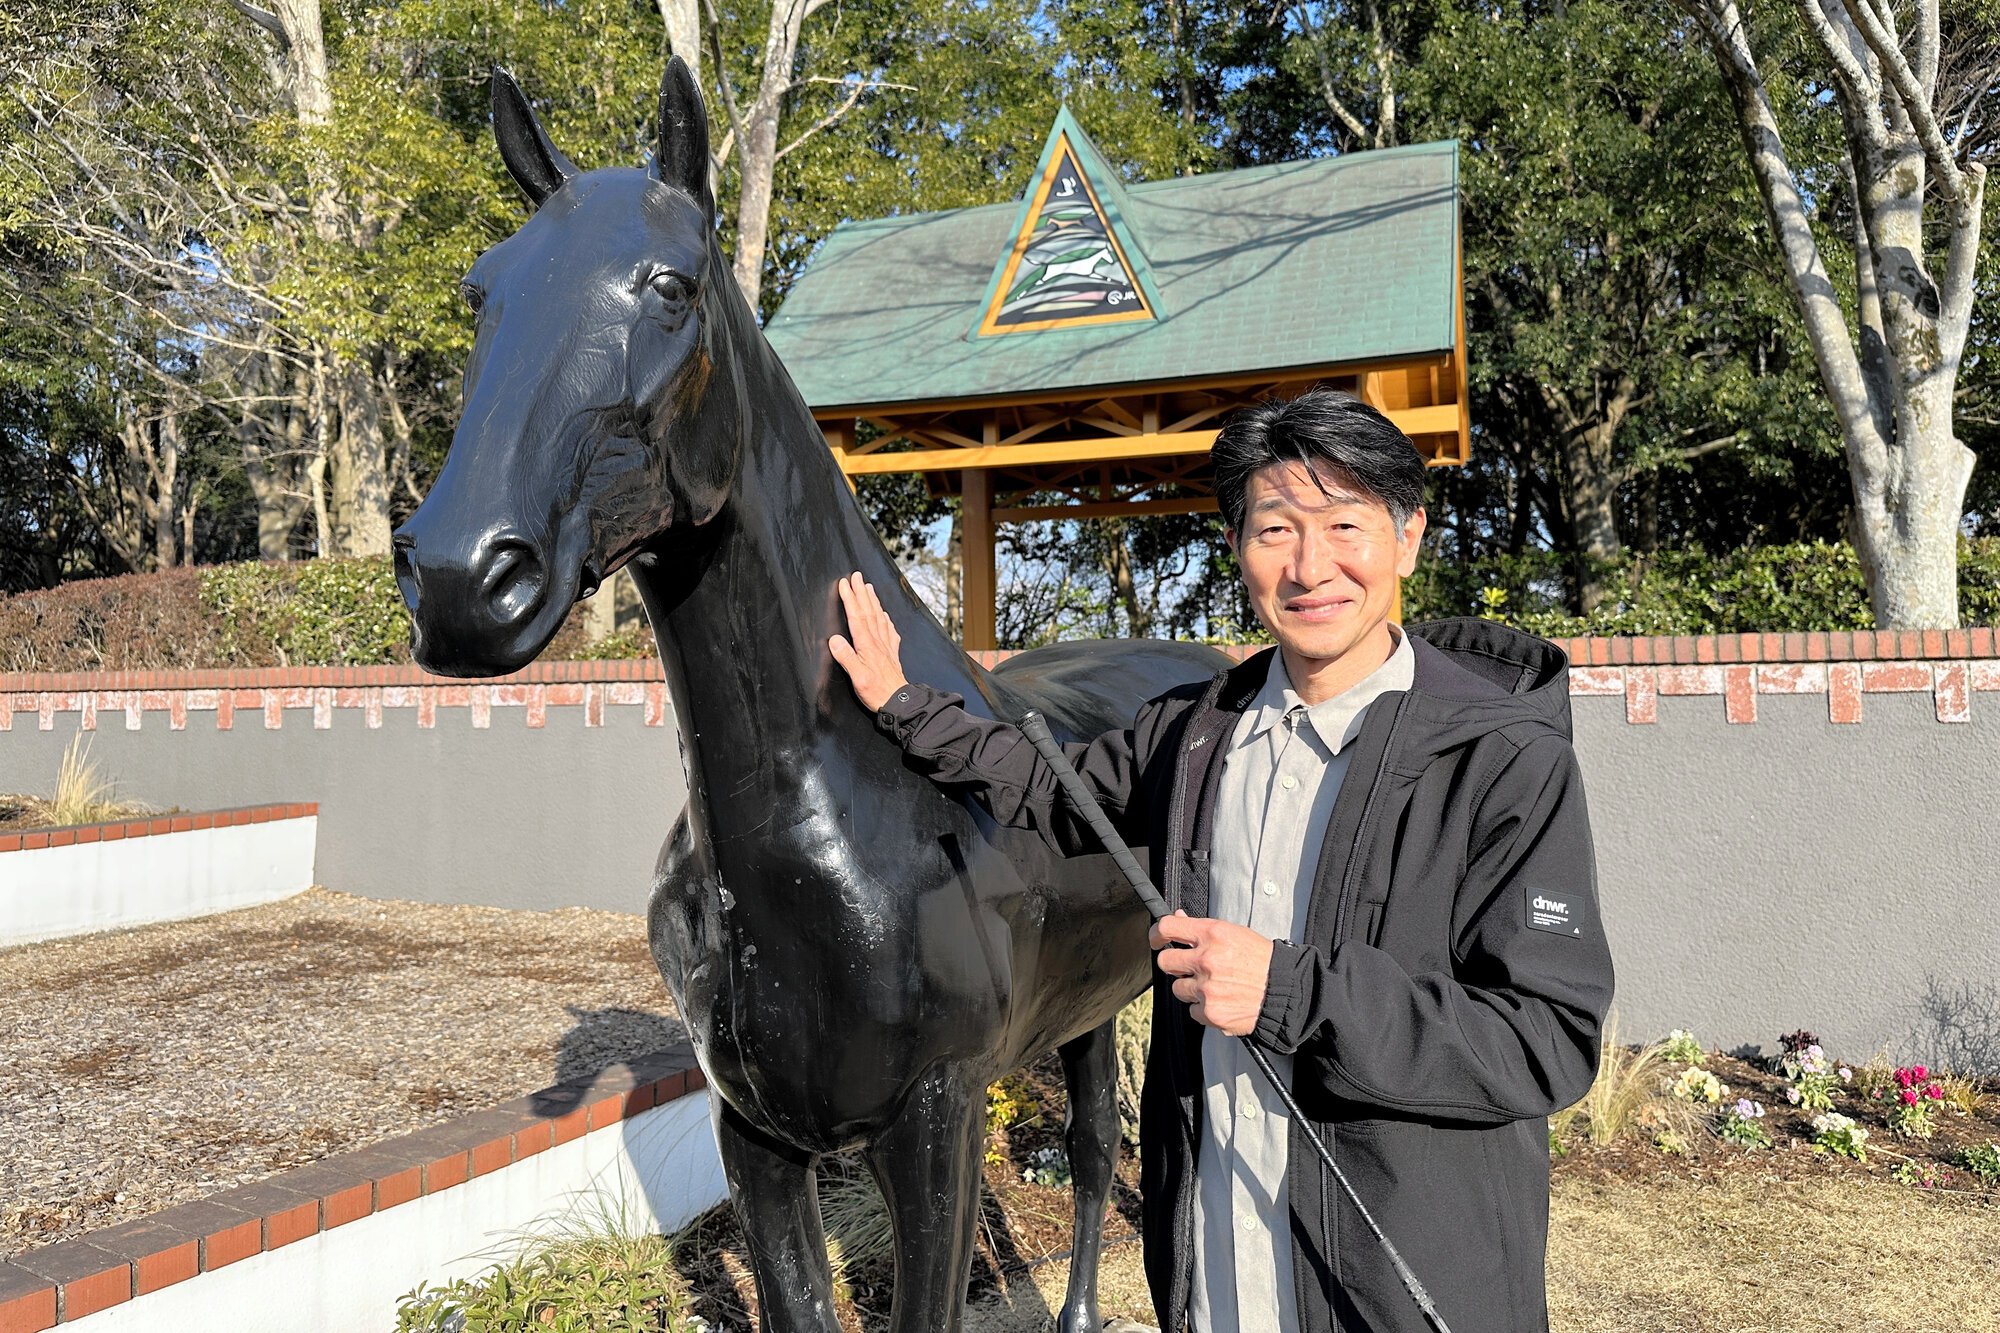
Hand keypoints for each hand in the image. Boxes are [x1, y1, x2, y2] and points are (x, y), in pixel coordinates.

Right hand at [830, 571, 908, 711]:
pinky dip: (886, 619)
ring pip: (879, 617)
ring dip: (873, 601)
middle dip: (861, 592)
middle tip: (857, 576)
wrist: (899, 701)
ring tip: (869, 587)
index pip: (856, 616)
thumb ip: (846, 657)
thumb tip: (834, 639)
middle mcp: (877, 641)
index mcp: (867, 645)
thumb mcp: (857, 677)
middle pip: (868, 611)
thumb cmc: (876, 691)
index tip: (844, 584)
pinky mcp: (892, 653)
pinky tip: (885, 614)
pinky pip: (889, 630)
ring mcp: (886, 646)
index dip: (850, 599)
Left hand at [1150, 910, 1273, 1036]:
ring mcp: (1206, 987)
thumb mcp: (1235, 934)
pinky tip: (1221, 1000)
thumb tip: (1178, 918)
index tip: (1157, 939)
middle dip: (1175, 964)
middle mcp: (1207, 960)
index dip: (1157, 933)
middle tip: (1188, 966)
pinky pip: (1192, 1010)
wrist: (1283, 991)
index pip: (1168, 927)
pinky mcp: (1210, 1011)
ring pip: (1178, 988)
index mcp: (1213, 935)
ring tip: (1215, 985)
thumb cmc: (1262, 962)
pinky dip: (1204, 1008)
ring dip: (1192, 988)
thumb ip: (1203, 929)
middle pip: (1165, 961)